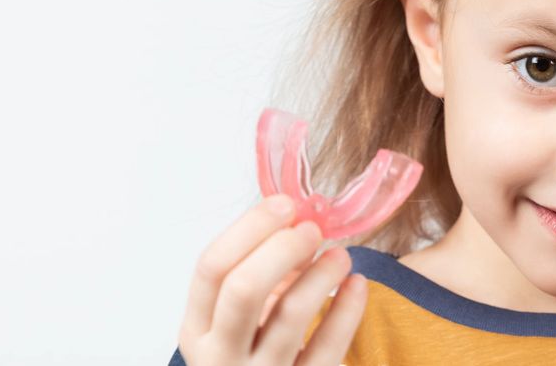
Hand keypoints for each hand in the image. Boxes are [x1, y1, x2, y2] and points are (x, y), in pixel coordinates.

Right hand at [177, 194, 368, 365]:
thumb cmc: (257, 350)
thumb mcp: (245, 316)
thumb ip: (265, 270)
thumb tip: (303, 222)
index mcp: (198, 329)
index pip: (211, 268)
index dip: (250, 228)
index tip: (286, 204)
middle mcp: (220, 356)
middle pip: (244, 288)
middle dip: (282, 248)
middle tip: (313, 229)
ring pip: (291, 315)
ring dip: (321, 274)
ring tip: (341, 256)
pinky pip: (329, 345)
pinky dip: (348, 309)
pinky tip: (357, 284)